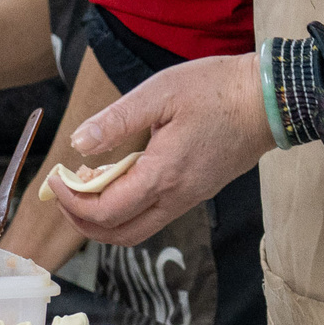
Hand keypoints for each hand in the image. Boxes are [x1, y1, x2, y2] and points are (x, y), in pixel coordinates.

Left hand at [48, 53, 274, 245]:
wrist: (269, 100)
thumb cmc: (217, 90)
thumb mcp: (160, 92)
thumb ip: (116, 121)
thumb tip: (78, 142)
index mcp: (163, 175)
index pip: (105, 212)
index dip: (71, 201)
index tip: (55, 178)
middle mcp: (176, 197)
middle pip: (117, 234)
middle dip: (82, 220)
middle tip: (63, 190)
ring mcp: (189, 198)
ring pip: (136, 230)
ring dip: (104, 218)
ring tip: (87, 183)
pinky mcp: (196, 192)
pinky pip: (153, 215)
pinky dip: (126, 208)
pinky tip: (118, 176)